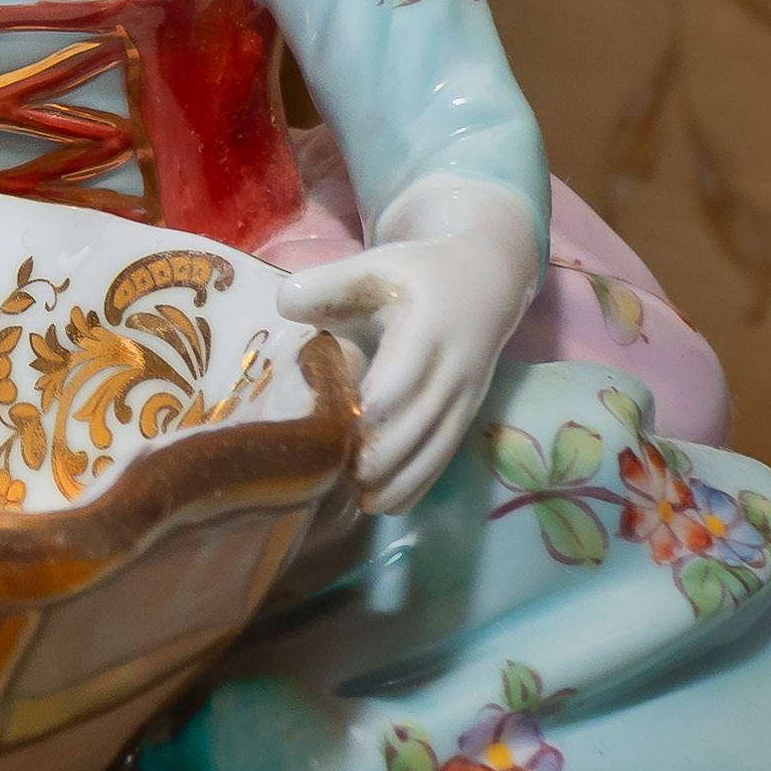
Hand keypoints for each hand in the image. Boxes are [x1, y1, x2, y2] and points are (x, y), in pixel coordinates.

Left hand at [268, 181, 542, 513]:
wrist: (486, 284)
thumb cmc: (416, 277)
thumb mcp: (377, 266)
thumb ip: (330, 282)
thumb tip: (284, 304)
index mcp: (431, 325)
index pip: (408, 370)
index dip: (382, 401)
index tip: (346, 425)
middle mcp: (456, 367)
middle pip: (423, 419)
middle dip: (384, 452)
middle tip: (339, 474)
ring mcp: (466, 397)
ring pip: (437, 447)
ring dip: (401, 478)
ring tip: (359, 501)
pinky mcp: (466, 418)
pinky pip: (444, 457)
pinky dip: (416, 483)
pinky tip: (384, 503)